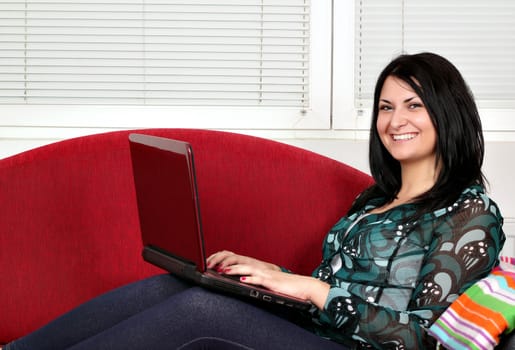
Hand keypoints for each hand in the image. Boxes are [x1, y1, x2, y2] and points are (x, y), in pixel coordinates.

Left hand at [206, 250, 329, 308]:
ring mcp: (266, 274)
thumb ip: (253, 279)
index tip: (210, 262)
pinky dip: (250, 279)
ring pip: (247, 269)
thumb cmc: (284, 286)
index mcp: (257, 267)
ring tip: (223, 270)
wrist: (302, 286)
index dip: (222, 259)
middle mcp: (260, 268)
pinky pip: (259, 279)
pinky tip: (242, 280)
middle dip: (224, 262)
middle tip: (211, 266)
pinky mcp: (272, 282)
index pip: (236, 258)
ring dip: (234, 269)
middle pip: (239, 261)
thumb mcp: (265, 282)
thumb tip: (238, 281)